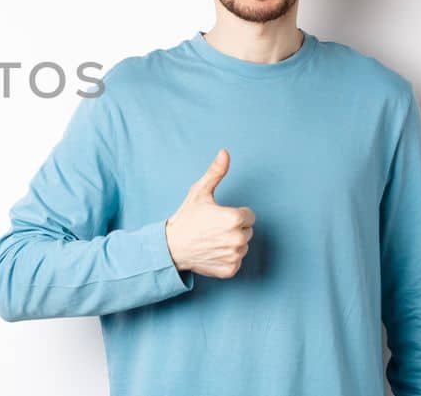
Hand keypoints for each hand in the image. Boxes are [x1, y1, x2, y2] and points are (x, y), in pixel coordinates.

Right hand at [164, 148, 255, 278]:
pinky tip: (212, 252)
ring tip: (212, 240)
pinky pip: (237, 261)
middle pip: (247, 231)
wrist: (171, 246)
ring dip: (231, 243)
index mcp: (235, 218)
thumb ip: (216, 172)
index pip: (249, 215)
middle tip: (213, 228)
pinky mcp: (230, 269)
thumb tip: (225, 152)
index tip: (218, 217)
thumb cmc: (186, 218)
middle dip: (234, 229)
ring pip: (243, 246)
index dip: (234, 214)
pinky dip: (227, 258)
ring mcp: (234, 255)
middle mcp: (238, 238)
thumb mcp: (200, 192)